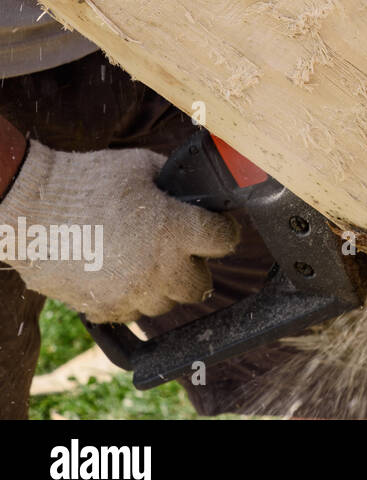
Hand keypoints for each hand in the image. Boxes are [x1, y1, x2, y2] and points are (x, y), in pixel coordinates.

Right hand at [0, 142, 238, 322]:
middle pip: (200, 285)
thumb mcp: (141, 166)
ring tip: (147, 262)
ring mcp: (131, 292)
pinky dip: (132, 297)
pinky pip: (131, 313)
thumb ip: (173, 182)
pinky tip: (121, 274)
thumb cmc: (86, 181)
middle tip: (181, 251)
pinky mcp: (102, 307)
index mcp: (176, 230)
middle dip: (195, 266)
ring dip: (164, 286)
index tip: (215, 228)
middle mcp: (159, 268)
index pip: (224, 241)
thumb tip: (191, 188)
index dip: (222, 231)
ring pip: (166, 304)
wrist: (29, 208)